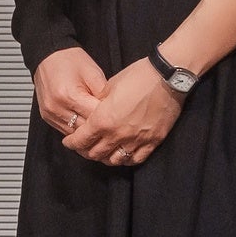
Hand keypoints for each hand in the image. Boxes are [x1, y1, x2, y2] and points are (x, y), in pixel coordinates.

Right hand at [32, 46, 109, 134]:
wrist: (47, 55)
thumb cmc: (69, 60)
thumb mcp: (93, 73)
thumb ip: (103, 94)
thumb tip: (112, 111)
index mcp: (69, 95)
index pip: (94, 117)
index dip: (107, 118)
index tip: (117, 119)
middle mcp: (57, 107)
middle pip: (84, 128)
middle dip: (98, 128)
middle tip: (111, 126)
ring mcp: (50, 113)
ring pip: (74, 134)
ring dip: (87, 133)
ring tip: (99, 128)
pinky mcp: (47, 117)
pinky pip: (65, 131)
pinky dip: (76, 130)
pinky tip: (85, 126)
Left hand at [60, 57, 185, 167]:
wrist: (167, 77)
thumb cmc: (137, 76)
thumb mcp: (110, 86)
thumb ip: (99, 103)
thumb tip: (94, 110)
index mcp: (103, 120)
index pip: (81, 140)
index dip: (72, 143)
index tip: (68, 142)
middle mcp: (118, 135)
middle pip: (95, 154)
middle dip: (86, 151)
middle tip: (84, 147)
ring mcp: (136, 140)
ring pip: (115, 160)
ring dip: (105, 158)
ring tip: (103, 152)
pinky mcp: (153, 141)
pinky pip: (136, 159)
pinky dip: (126, 159)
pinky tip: (123, 155)